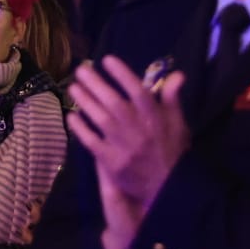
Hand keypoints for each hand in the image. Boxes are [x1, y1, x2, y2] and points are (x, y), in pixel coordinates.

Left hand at [66, 57, 189, 248]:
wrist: (168, 189)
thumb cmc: (172, 151)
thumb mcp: (178, 123)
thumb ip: (172, 98)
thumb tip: (177, 74)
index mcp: (155, 118)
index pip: (138, 91)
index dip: (122, 74)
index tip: (107, 59)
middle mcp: (138, 130)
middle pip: (113, 102)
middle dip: (95, 84)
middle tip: (80, 69)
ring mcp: (123, 147)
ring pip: (100, 119)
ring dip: (85, 102)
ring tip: (73, 87)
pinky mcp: (111, 163)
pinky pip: (92, 142)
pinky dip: (81, 129)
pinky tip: (71, 116)